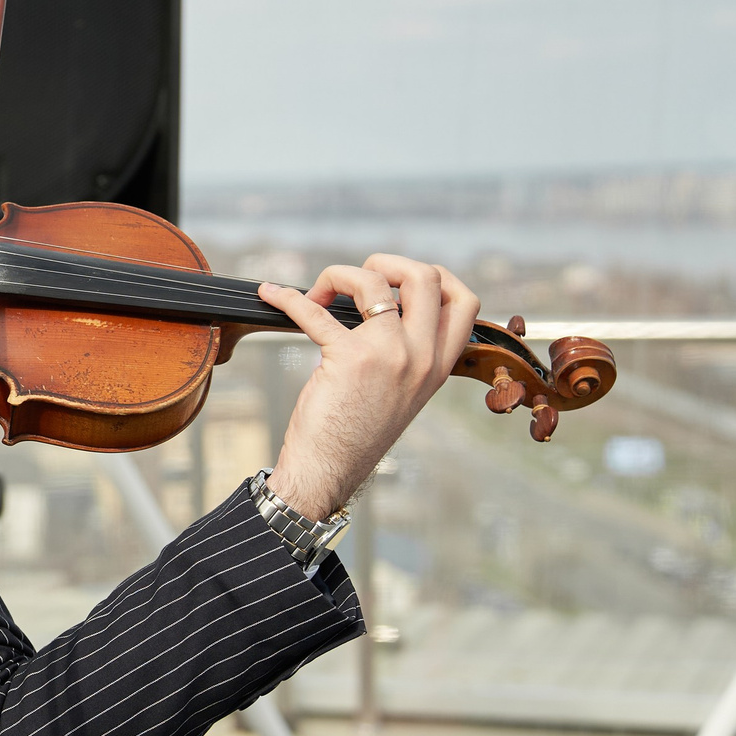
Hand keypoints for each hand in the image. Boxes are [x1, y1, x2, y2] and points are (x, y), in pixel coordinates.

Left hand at [257, 253, 477, 520]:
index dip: (435, 277)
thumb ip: (405, 351)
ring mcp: (389, 355)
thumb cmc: (356, 432)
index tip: (398, 281)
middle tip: (355, 282)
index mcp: (438, 365)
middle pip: (426, 276)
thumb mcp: (400, 391)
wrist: (329, 471)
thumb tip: (379, 303)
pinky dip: (288, 297)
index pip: (464, 302)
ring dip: (337, 275)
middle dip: (386, 264)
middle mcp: (421, 357)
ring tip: (317, 294)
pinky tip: (272, 294)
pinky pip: (315, 310)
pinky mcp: (349, 358)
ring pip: (373, 281)